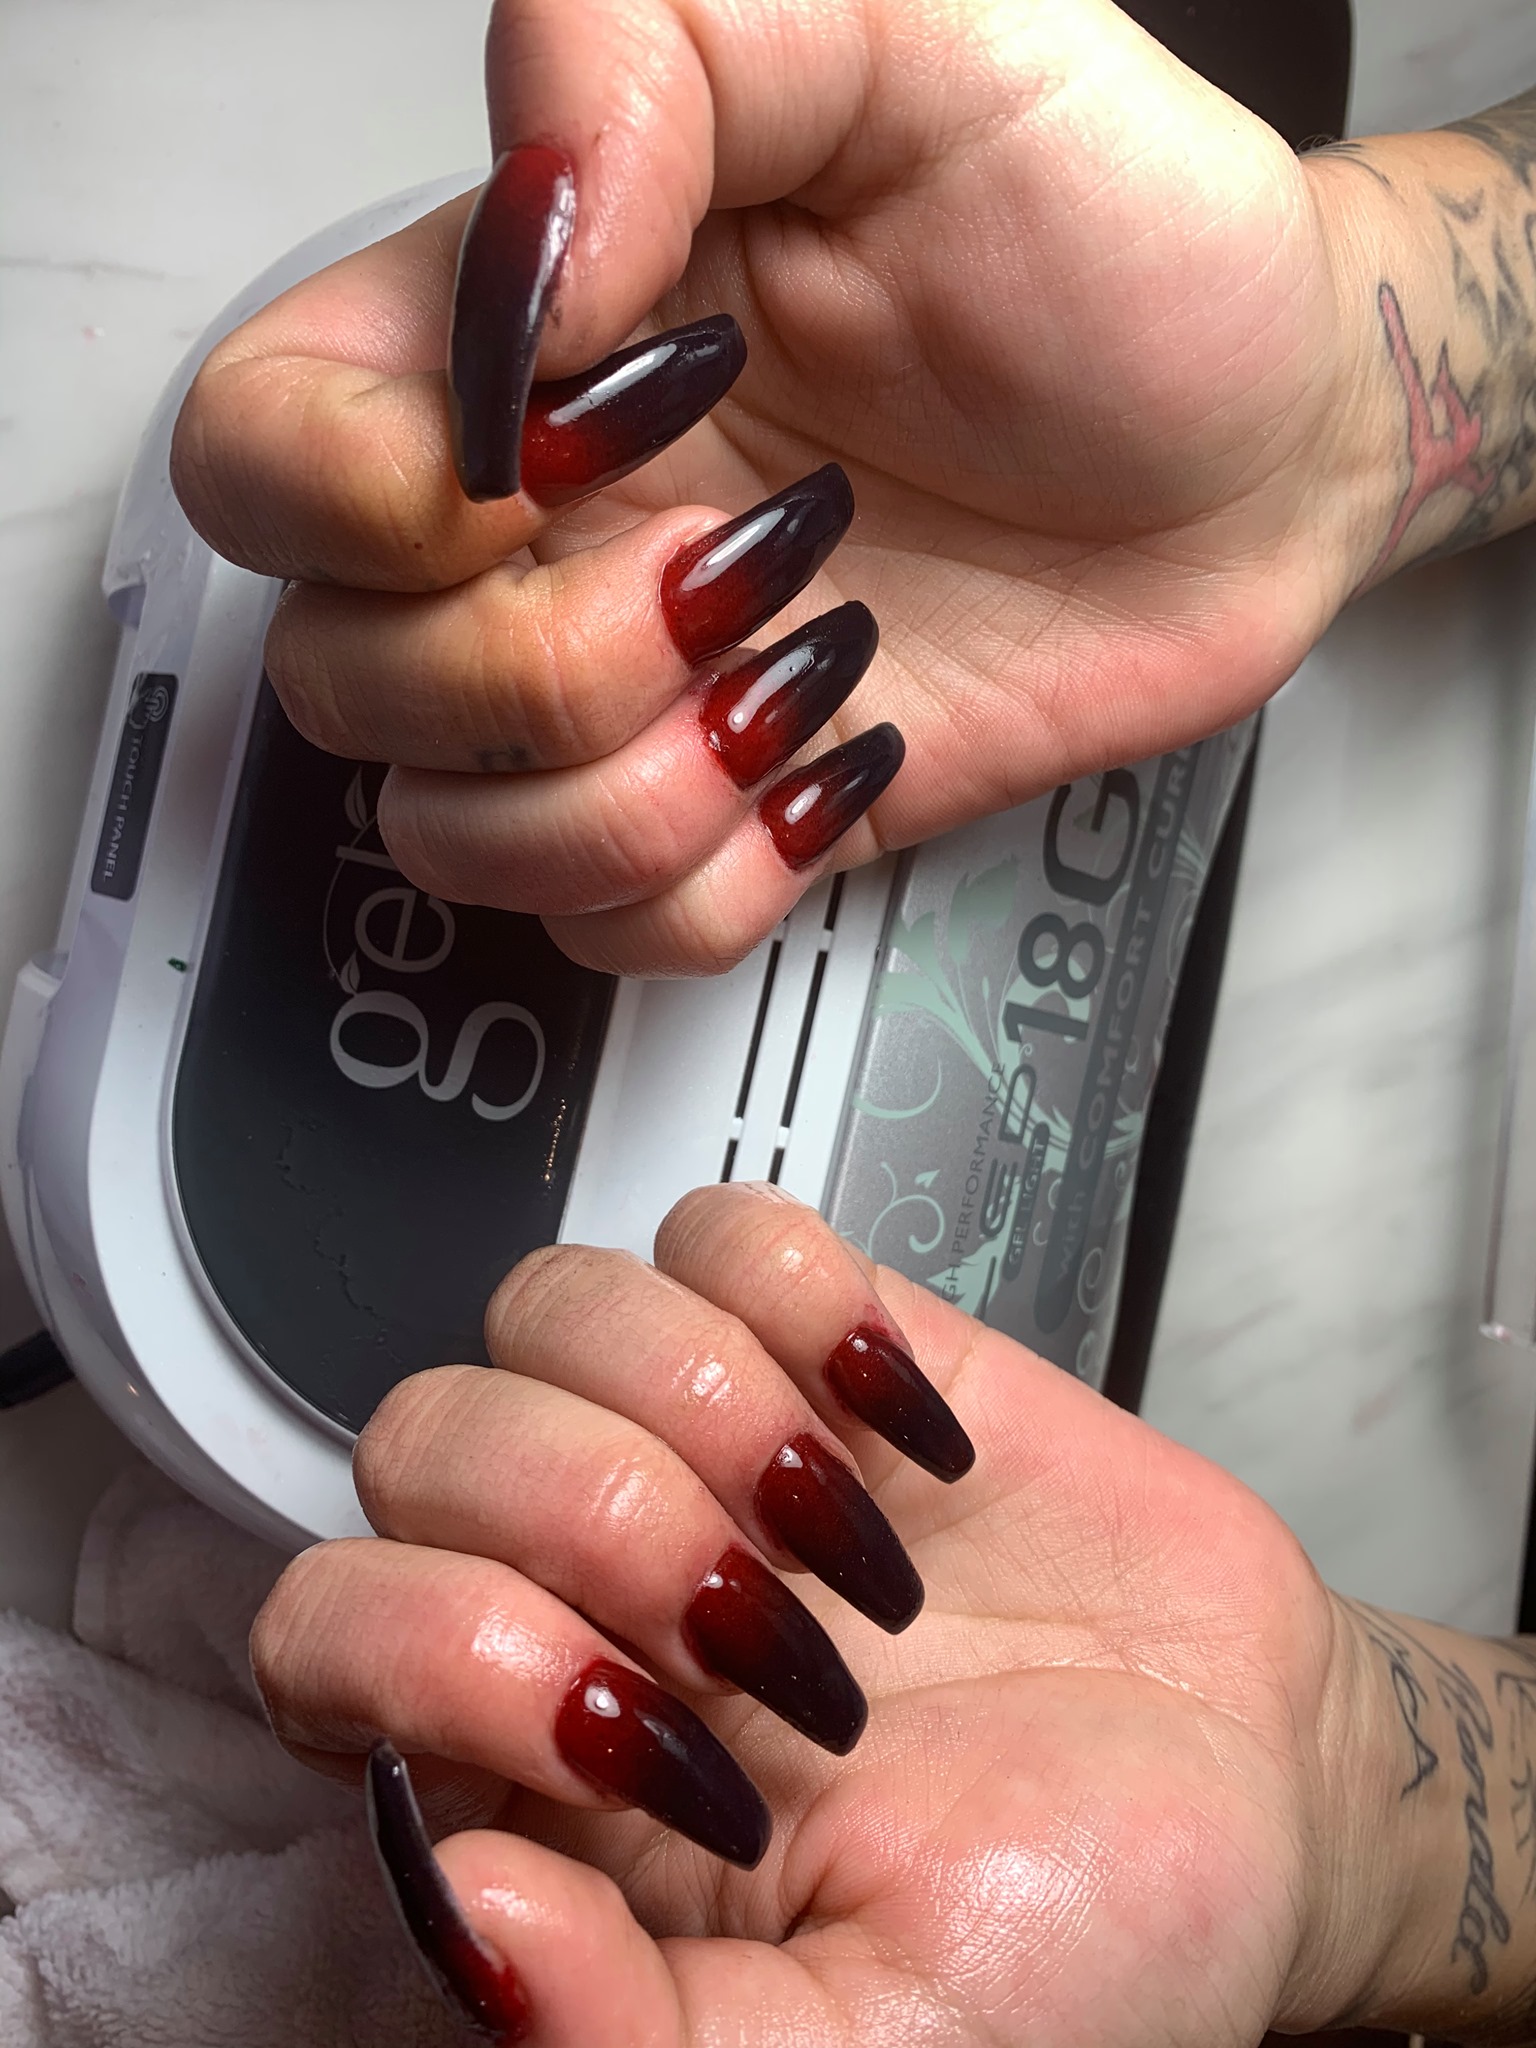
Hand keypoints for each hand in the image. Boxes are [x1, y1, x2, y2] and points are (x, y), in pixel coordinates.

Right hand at [171, 0, 1373, 976]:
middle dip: (538, 665)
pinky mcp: (734, 811)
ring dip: (627, 792)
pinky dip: (717, 877)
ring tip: (798, 660)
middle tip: (740, 556)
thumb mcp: (917, 32)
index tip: (574, 439)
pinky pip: (615, 930)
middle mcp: (552, 525)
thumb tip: (527, 258)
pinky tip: (828, 748)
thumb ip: (661, 45)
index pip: (263, 452)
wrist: (1264, 440)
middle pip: (337, 679)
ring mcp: (637, 689)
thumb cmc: (1120, 240)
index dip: (365, 495)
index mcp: (531, 334)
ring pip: (457, 839)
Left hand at [250, 1183, 1394, 2044]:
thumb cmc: (1072, 1940)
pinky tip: (902, 1429)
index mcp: (548, 1768)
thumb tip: (462, 1897)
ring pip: (553, 1300)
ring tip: (850, 1536)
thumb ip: (639, 2037)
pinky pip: (725, 1230)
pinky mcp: (831, 1337)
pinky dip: (808, 1305)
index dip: (450, 1655)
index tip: (655, 1751)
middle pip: (424, 1433)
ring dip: (704, 1407)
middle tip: (771, 1638)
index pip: (328, 1629)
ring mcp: (707, 1439)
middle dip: (596, 1522)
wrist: (1259, 1800)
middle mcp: (588, 1583)